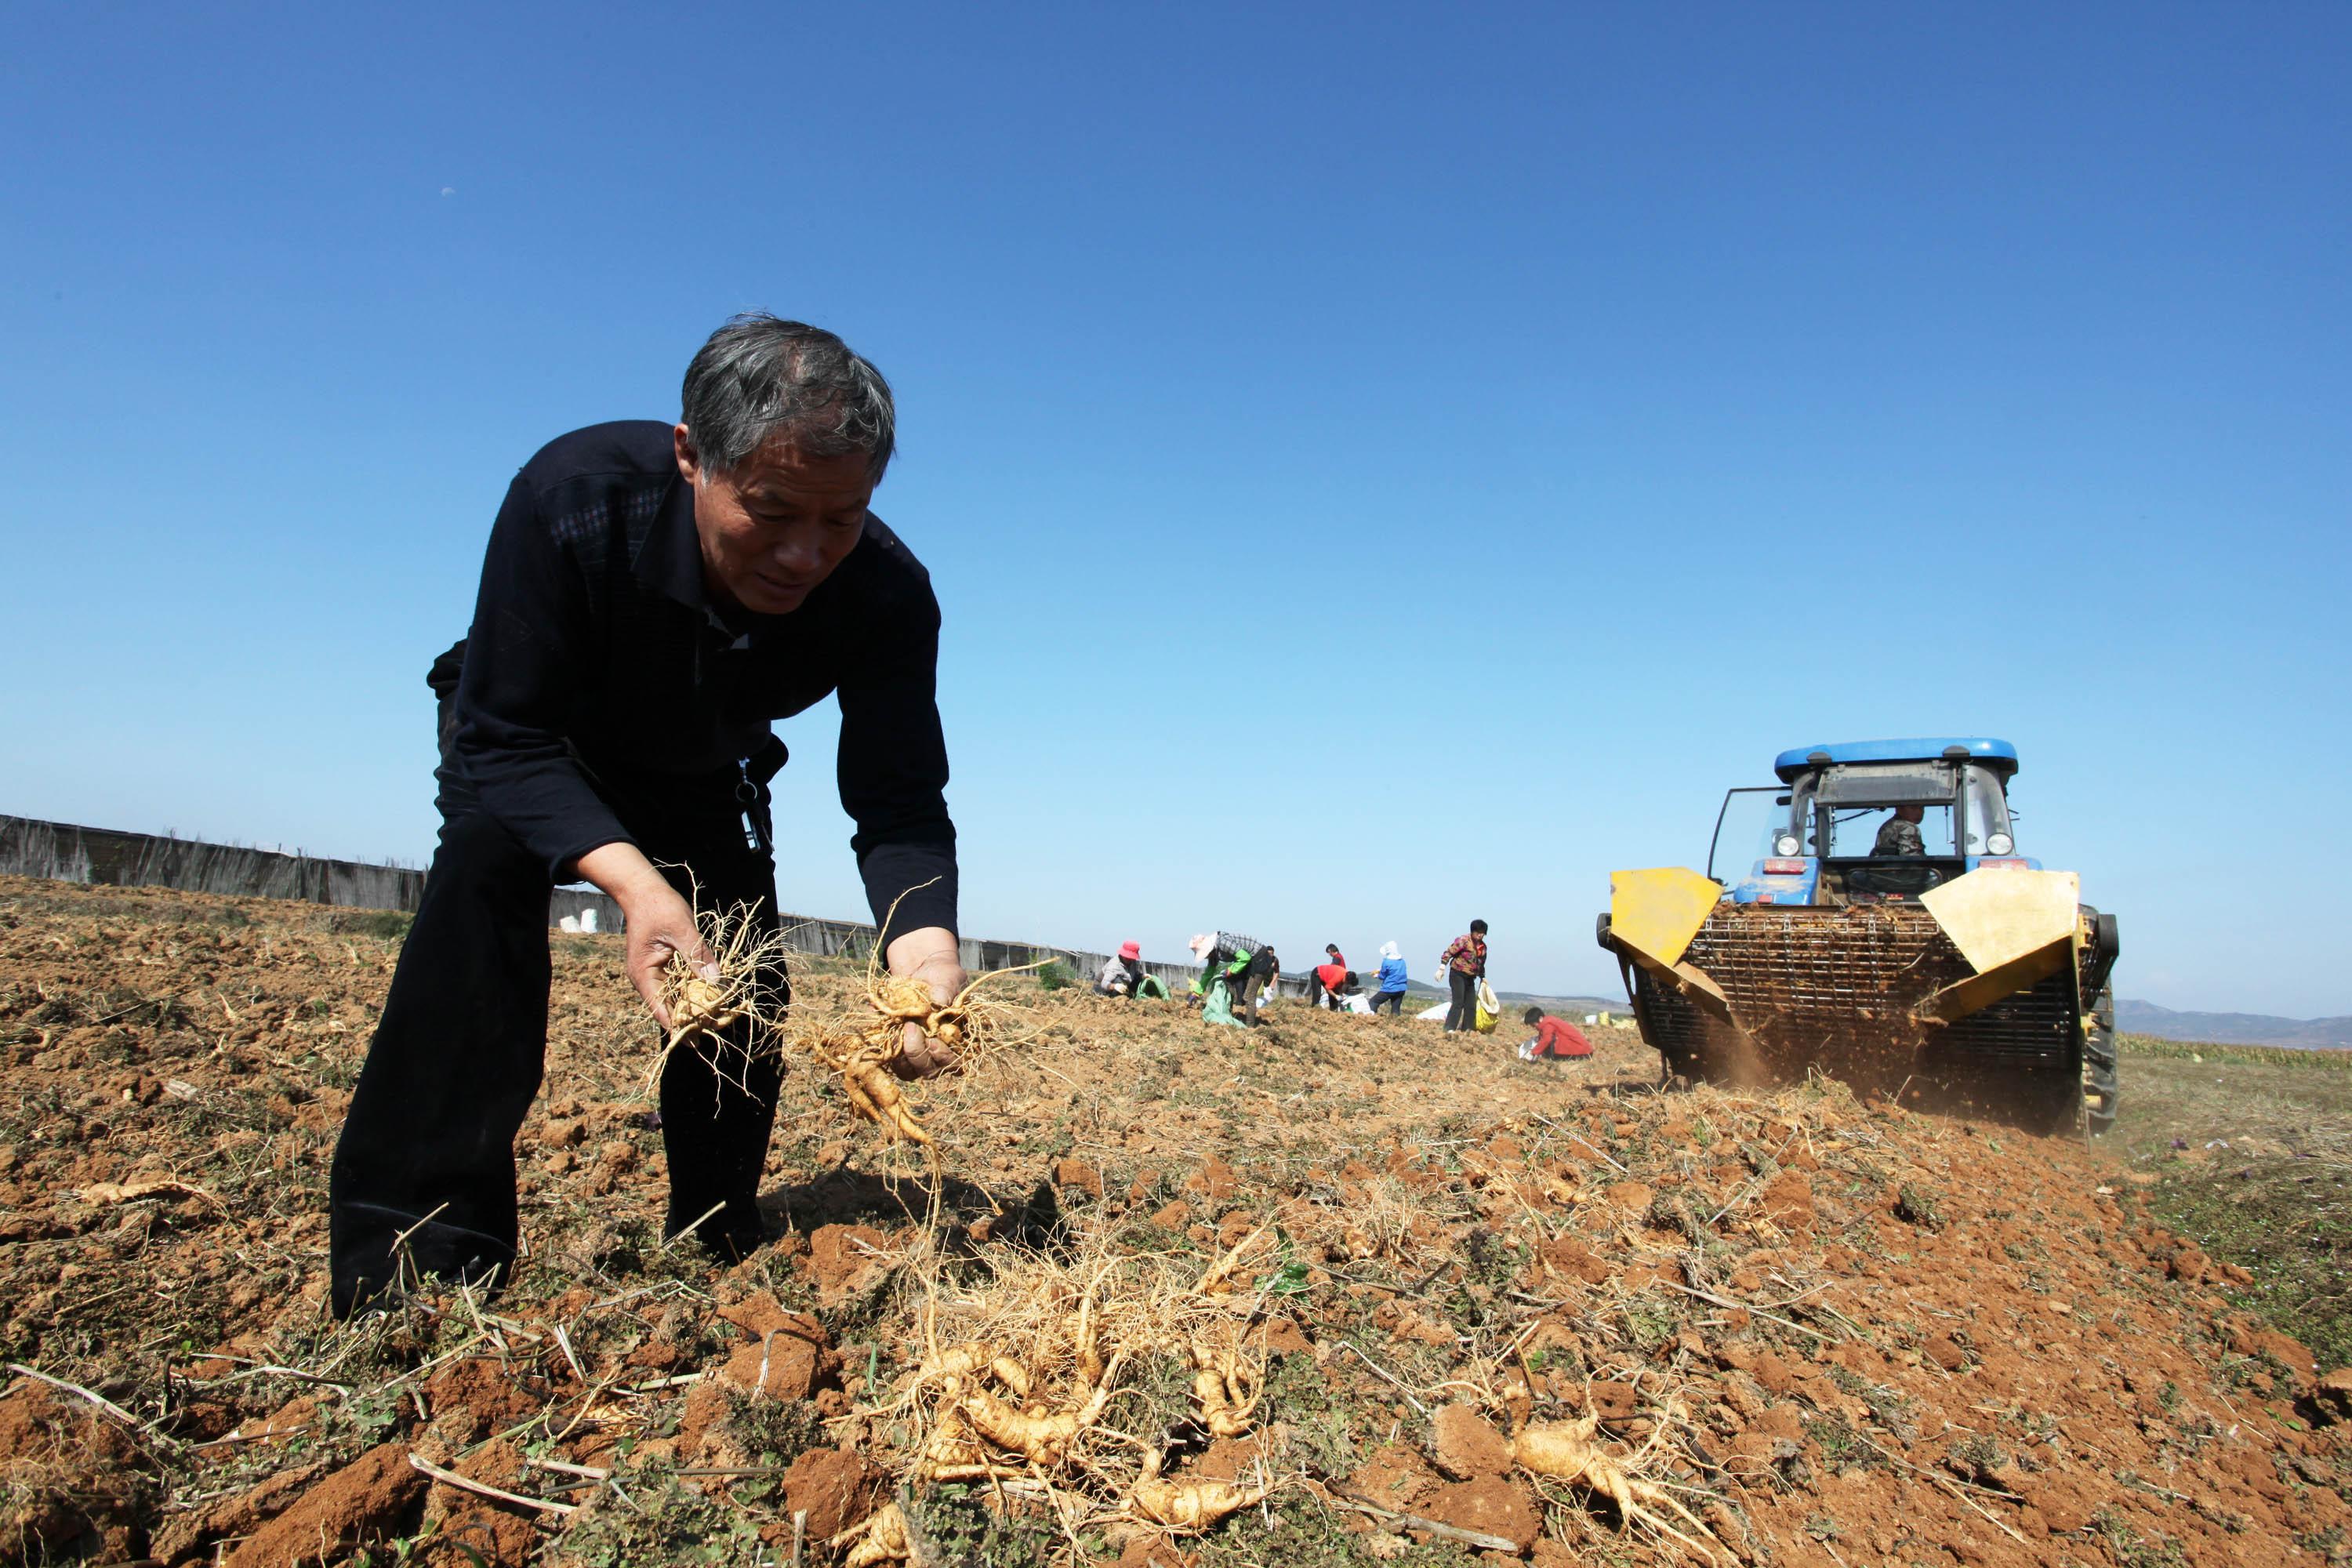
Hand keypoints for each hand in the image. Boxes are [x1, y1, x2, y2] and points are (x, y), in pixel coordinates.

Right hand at [578, 843, 717, 1029]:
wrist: (643, 889)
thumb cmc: (658, 907)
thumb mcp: (681, 930)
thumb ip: (698, 955)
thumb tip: (716, 981)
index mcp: (644, 975)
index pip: (661, 1011)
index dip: (681, 1026)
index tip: (700, 1036)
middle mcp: (647, 979)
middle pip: (670, 1008)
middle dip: (692, 1018)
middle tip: (716, 1027)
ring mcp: (655, 973)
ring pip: (676, 997)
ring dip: (695, 1006)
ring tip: (717, 1017)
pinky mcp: (664, 965)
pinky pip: (679, 983)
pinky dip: (694, 989)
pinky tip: (711, 996)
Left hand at [885, 925, 964, 1079]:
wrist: (922, 971)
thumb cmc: (943, 976)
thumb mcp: (949, 977)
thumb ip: (947, 989)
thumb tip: (939, 1001)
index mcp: (958, 1040)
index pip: (956, 1064)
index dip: (944, 1058)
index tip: (933, 1042)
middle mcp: (939, 1052)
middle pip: (930, 1070)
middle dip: (918, 1054)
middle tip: (910, 1028)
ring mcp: (918, 1052)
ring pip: (908, 1071)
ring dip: (900, 1057)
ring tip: (897, 1030)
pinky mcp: (898, 1047)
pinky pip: (889, 1058)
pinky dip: (884, 1046)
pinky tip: (884, 1026)